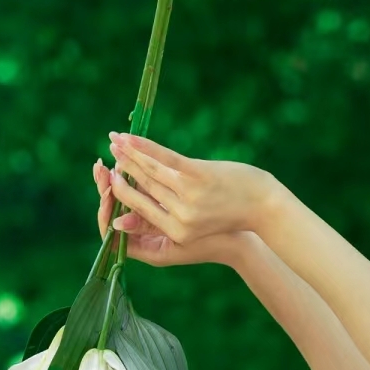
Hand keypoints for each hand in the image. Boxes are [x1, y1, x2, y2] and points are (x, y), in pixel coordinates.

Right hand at [106, 132, 277, 249]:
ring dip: (128, 153)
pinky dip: (144, 146)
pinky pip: (164, 157)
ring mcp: (188, 195)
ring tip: (114, 142)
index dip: (121, 195)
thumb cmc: (228, 215)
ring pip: (149, 171)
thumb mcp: (197, 226)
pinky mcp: (197, 175)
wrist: (263, 206)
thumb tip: (123, 220)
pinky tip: (129, 136)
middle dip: (121, 172)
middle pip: (141, 190)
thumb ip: (164, 219)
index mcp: (177, 233)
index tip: (109, 180)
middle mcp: (180, 217)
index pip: (140, 211)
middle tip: (106, 160)